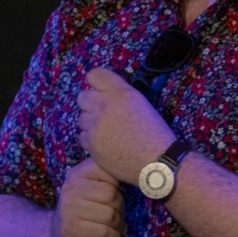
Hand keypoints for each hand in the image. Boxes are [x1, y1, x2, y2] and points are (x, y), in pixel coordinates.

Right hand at [50, 158, 125, 236]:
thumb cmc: (83, 211)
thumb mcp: (92, 189)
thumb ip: (109, 180)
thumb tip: (139, 179)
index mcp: (79, 173)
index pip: (109, 170)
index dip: (118, 185)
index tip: (114, 195)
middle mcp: (71, 188)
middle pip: (112, 195)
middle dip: (120, 208)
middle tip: (116, 216)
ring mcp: (69, 209)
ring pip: (110, 215)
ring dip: (117, 225)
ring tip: (113, 227)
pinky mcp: (71, 229)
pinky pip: (104, 232)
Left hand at [77, 67, 175, 182]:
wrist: (155, 161)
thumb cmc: (155, 132)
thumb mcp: (141, 103)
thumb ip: (120, 94)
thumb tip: (105, 93)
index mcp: (120, 93)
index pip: (94, 75)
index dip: (97, 83)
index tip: (102, 91)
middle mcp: (104, 106)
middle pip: (83, 96)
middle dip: (91, 103)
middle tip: (104, 113)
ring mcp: (94, 126)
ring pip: (81, 117)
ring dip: (91, 122)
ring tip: (108, 131)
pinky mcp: (90, 144)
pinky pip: (82, 136)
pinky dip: (91, 139)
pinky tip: (105, 143)